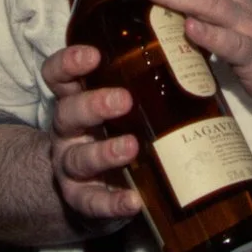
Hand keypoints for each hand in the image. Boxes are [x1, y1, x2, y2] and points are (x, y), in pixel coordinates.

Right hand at [38, 46, 145, 223]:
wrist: (97, 186)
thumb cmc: (117, 131)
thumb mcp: (122, 103)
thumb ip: (144, 81)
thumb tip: (193, 48)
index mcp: (75, 101)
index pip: (59, 77)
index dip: (69, 63)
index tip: (93, 55)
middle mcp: (68, 132)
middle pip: (67, 114)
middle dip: (93, 105)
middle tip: (124, 100)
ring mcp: (70, 167)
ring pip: (78, 158)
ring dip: (103, 152)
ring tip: (130, 147)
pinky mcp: (82, 200)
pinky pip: (92, 202)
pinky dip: (112, 203)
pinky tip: (133, 201)